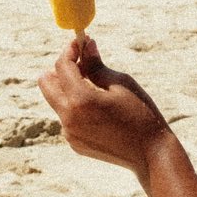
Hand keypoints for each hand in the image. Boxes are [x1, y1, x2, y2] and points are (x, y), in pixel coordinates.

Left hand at [38, 37, 173, 184]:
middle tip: (82, 62)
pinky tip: (101, 111)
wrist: (151, 154)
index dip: (71, 51)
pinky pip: (67, 118)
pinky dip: (77, 108)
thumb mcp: (121, 84)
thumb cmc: (141, 114)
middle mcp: (68, 118)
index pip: (63, 66)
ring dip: (70, 89)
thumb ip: (96, 66)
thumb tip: (86, 47)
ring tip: (97, 87)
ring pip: (57, 101)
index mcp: (80, 100)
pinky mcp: (74, 143)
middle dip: (61, 69)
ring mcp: (69, 133)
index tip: (81, 42)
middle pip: (46, 83)